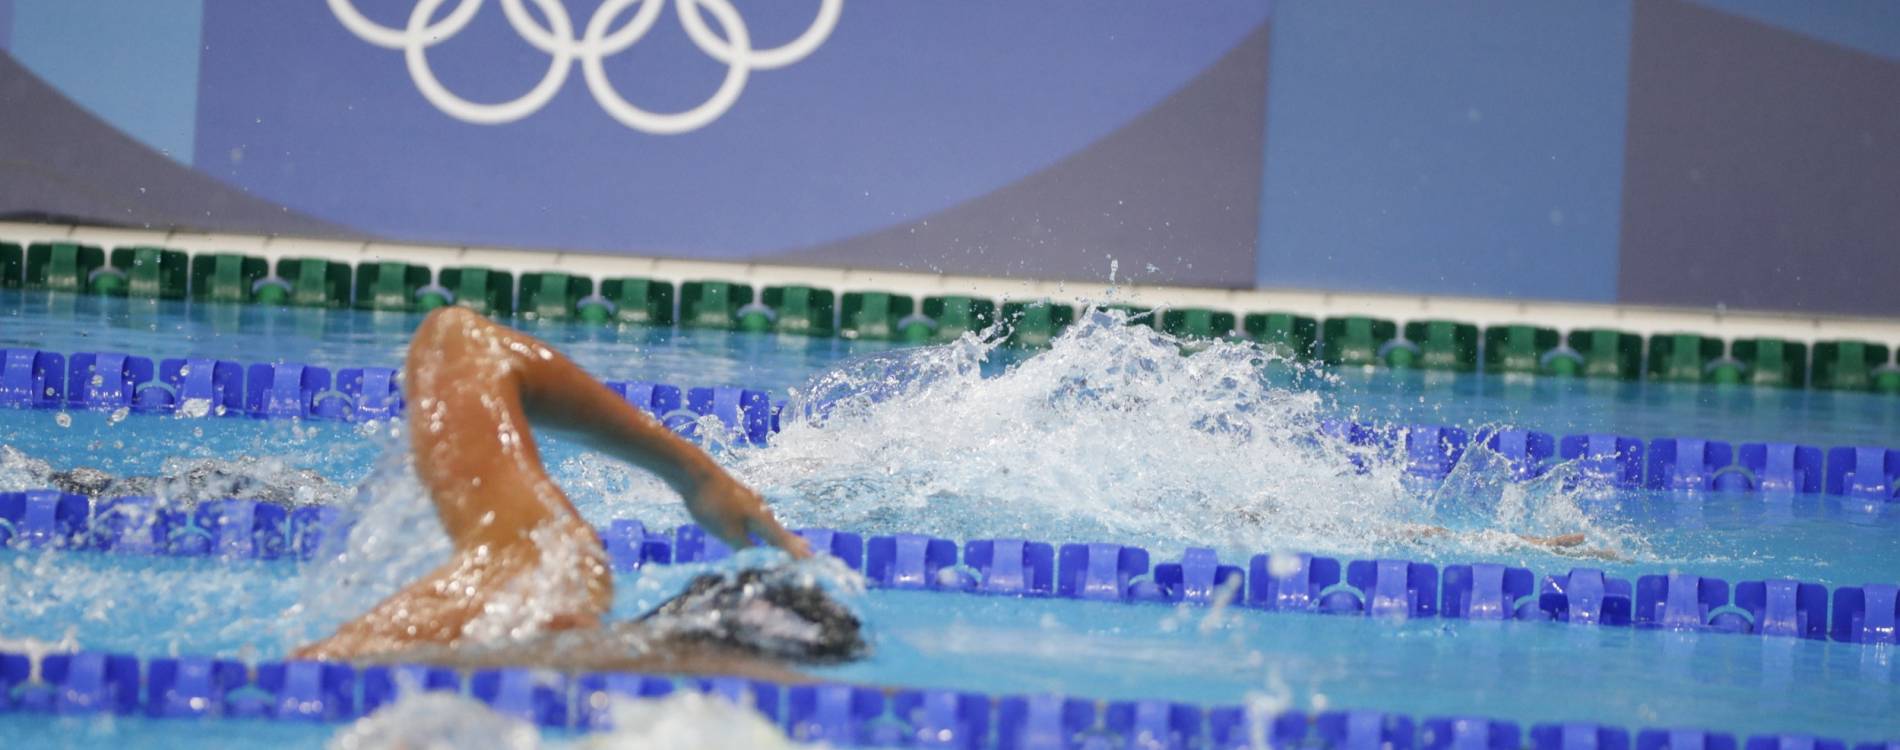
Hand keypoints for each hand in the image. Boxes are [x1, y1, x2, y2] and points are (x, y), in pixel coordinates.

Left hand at [684, 472, 810, 558]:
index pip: (782, 542)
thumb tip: (761, 562)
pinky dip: (766, 519)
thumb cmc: (713, 505)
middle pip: (779, 529)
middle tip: (810, 549)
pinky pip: (759, 511)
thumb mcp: (729, 533)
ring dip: (780, 530)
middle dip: (792, 541)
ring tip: (789, 536)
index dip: (795, 554)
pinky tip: (762, 511)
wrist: (696, 472)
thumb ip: (745, 548)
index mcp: (761, 520)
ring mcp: (749, 499)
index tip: (810, 562)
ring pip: (769, 518)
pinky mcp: (737, 494)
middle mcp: (760, 509)